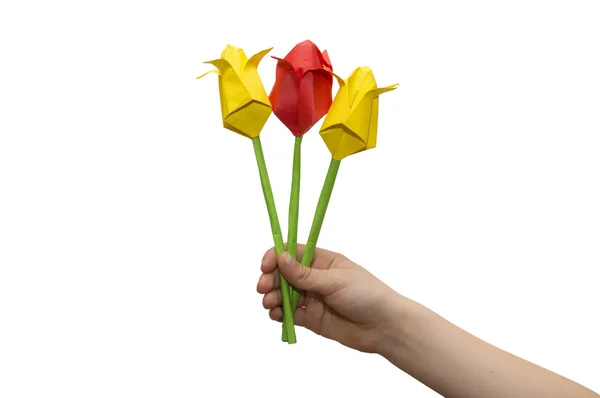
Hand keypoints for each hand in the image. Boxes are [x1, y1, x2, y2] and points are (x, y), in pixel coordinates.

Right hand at [257, 244, 400, 352]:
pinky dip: (279, 313)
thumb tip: (280, 258)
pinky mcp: (311, 318)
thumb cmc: (367, 295)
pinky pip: (289, 313)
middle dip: (270, 279)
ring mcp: (312, 298)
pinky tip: (276, 315)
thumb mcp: (334, 281)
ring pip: (283, 294)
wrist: (384, 327)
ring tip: (270, 304)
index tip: (265, 265)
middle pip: (283, 274)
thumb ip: (305, 274)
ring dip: (272, 297)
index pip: (292, 252)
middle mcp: (314, 277)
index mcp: (322, 260)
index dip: (276, 256)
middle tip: (263, 288)